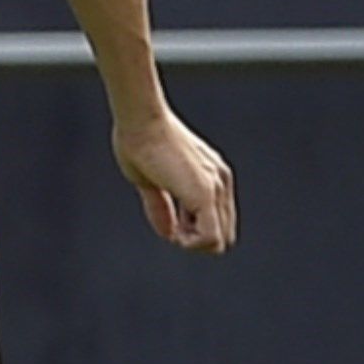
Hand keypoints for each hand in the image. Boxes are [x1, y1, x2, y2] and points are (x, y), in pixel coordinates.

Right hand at [114, 111, 236, 253]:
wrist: (140, 120)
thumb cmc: (139, 141)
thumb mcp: (152, 181)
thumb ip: (163, 208)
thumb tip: (168, 234)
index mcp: (212, 176)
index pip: (218, 221)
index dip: (193, 231)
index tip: (171, 221)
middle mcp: (221, 181)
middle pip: (224, 235)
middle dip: (196, 240)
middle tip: (172, 227)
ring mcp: (216, 187)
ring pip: (219, 241)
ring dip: (192, 242)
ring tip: (172, 225)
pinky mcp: (205, 193)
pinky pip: (210, 238)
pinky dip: (191, 243)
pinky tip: (174, 231)